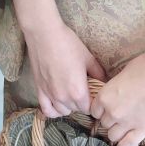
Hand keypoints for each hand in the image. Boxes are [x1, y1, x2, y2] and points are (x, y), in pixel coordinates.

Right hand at [11, 0, 105, 117]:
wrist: (45, 34)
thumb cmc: (68, 44)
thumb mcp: (88, 57)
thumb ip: (98, 73)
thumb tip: (105, 82)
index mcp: (78, 92)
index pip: (89, 108)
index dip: (92, 102)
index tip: (93, 93)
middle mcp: (64, 98)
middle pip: (76, 110)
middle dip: (81, 103)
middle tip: (82, 90)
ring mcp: (50, 95)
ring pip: (62, 111)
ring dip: (68, 106)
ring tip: (70, 94)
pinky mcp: (39, 89)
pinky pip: (46, 109)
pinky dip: (53, 110)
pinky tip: (57, 103)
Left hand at [91, 28, 144, 145]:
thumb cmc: (141, 68)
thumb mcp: (119, 77)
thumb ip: (113, 91)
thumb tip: (112, 97)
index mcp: (104, 96)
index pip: (94, 112)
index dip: (101, 111)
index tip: (107, 110)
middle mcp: (111, 112)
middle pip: (104, 124)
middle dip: (110, 121)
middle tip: (119, 117)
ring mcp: (126, 123)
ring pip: (112, 136)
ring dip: (117, 133)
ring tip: (124, 128)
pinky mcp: (141, 130)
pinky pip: (126, 145)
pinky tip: (125, 143)